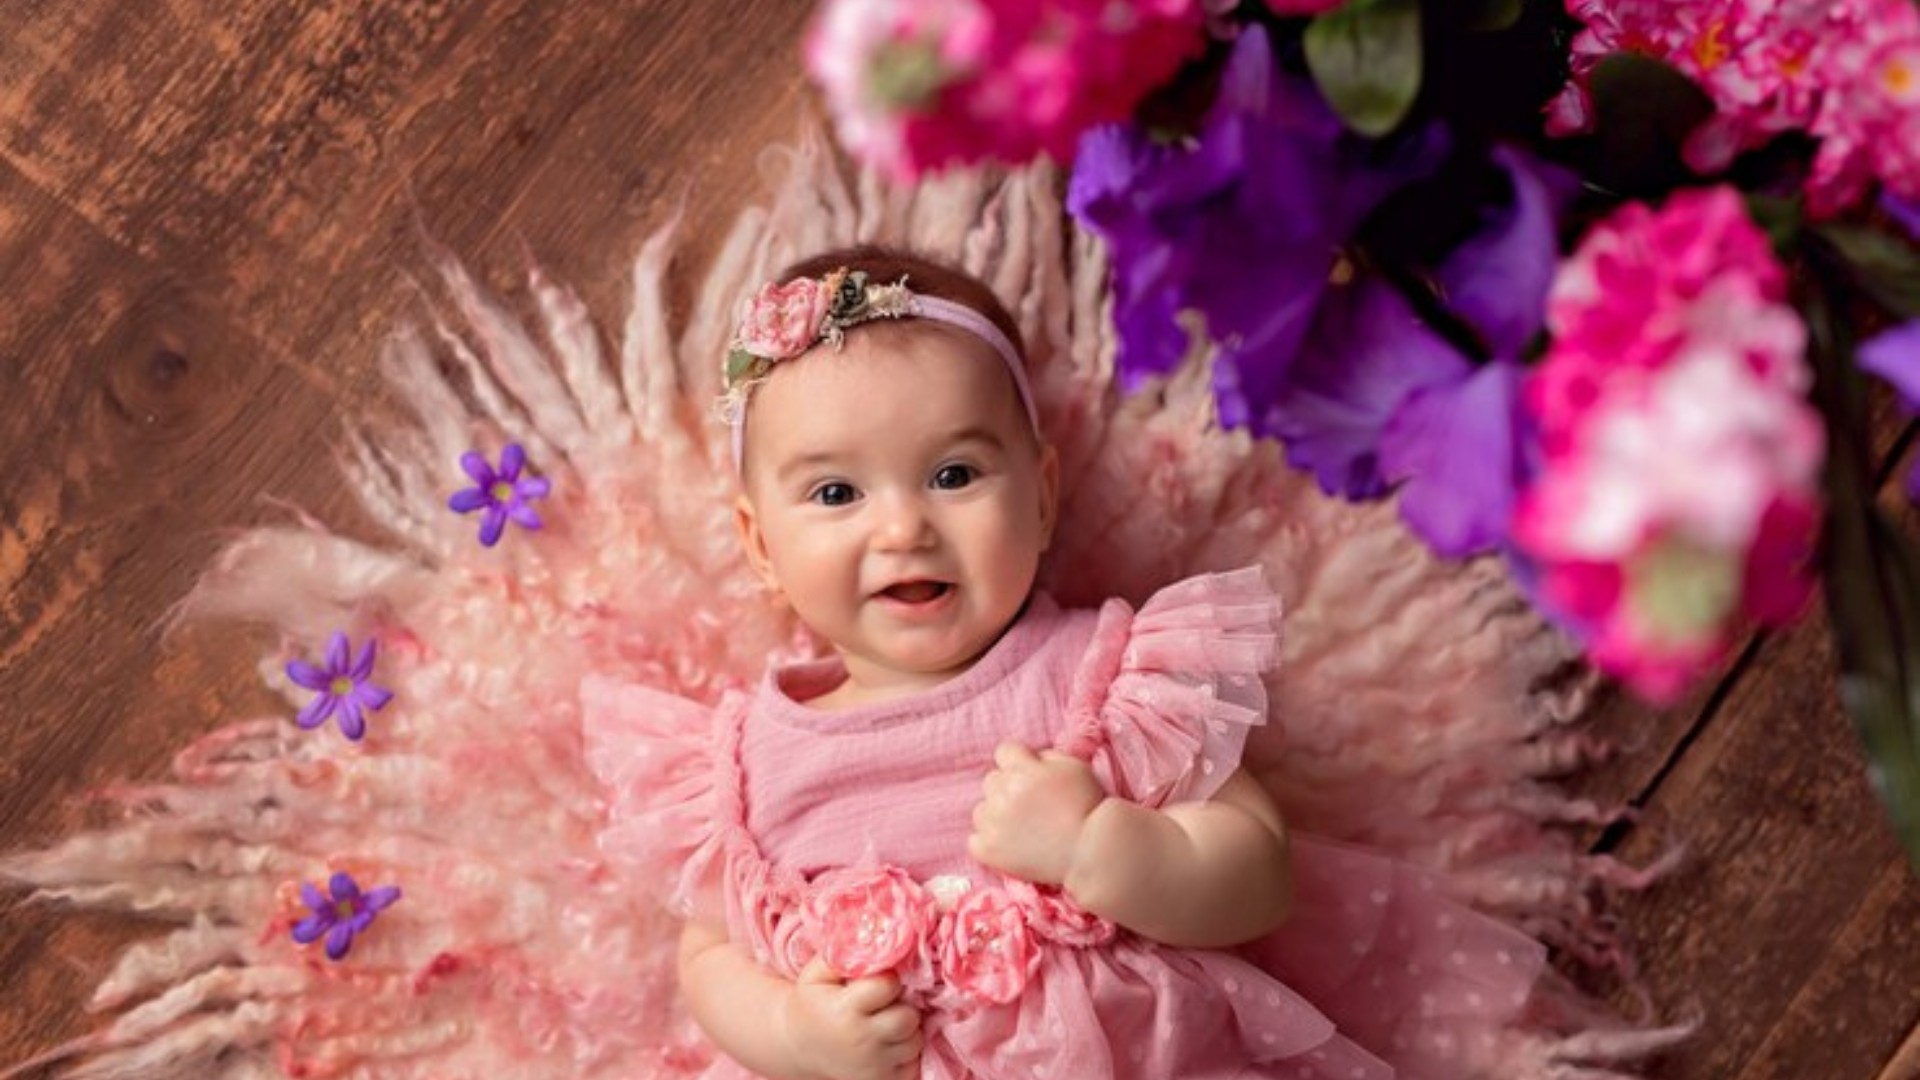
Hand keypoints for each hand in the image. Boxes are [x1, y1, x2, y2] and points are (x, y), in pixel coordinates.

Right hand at [778, 958, 922, 1079]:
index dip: (887, 980)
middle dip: (901, 1006)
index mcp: (845, 1010)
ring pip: (915, 1040)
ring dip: (906, 1029)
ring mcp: (873, 1067)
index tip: (877, 982)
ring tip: (885, 1023)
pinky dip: (906, 1053)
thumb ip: (844, 952)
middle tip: (885, 1004)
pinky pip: (914, 1063)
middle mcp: (861, 1041)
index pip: (889, 985)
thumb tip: (874, 932)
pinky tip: (887, 1043)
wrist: (797, 1047)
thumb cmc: (812, 1003)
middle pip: (908, 1016)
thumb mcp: (816, 973)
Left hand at [968, 742, 1105, 884]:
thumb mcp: (1075, 767)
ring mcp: (994, 823)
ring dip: (996, 815)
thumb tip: (1032, 757)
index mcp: (1023, 770)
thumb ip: (1048, 756)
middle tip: (1030, 806)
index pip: (1004, 752)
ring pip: (981, 810)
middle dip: (1007, 788)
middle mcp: (1003, 793)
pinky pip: (974, 841)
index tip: (1030, 776)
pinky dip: (988, 843)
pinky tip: (1009, 846)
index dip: (1018, 762)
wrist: (1091, 851)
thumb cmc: (1088, 807)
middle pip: (991, 780)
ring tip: (1022, 828)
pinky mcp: (989, 850)